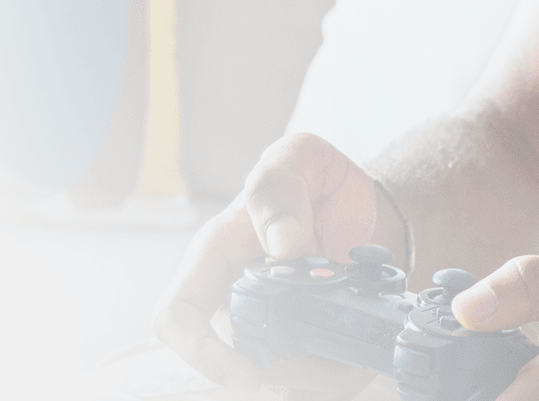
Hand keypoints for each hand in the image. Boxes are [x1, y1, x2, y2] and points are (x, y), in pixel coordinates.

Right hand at [152, 133, 384, 395]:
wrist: (360, 203)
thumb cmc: (315, 179)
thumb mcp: (298, 158)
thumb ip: (281, 192)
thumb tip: (283, 247)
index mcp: (216, 254)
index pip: (178, 315)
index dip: (201, 351)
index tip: (247, 373)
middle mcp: (230, 296)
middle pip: (239, 359)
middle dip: (293, 368)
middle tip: (341, 357)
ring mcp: (263, 323)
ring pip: (279, 378)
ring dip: (323, 375)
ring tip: (357, 351)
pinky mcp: (297, 342)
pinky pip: (311, 380)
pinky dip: (340, 375)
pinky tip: (359, 353)